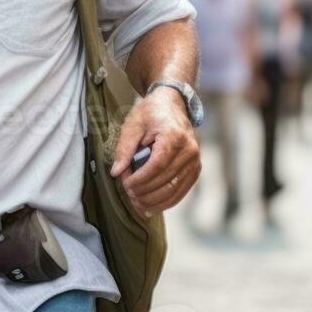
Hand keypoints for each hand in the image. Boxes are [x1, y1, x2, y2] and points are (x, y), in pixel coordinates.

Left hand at [109, 87, 200, 217]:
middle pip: (165, 181)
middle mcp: (189, 150)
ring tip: (137, 204)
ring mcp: (195, 161)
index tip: (126, 184)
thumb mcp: (133, 124)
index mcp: (174, 136)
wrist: (172, 104)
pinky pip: (181, 191)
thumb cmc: (151, 112)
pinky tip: (150, 207)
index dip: (140, 180)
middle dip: (144, 191)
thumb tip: (116, 172)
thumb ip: (124, 148)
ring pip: (174, 190)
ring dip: (154, 201)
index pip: (157, 166)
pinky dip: (166, 202)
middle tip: (127, 193)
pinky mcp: (195, 170)